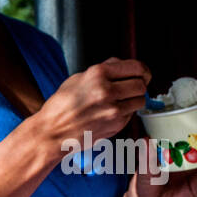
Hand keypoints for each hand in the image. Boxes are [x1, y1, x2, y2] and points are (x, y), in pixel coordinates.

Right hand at [33, 57, 150, 151]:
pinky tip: (112, 110)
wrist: (54, 131)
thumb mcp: (78, 78)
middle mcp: (107, 90)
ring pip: (140, 100)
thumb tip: (122, 65)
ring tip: (122, 99)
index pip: (135, 67)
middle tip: (133, 86)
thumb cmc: (63, 104)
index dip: (143, 70)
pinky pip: (132, 113)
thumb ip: (103, 70)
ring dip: (135, 98)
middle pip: (141, 85)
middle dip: (140, 84)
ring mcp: (114, 109)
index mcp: (97, 74)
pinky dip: (127, 111)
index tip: (143, 72)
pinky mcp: (117, 124)